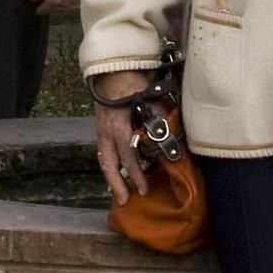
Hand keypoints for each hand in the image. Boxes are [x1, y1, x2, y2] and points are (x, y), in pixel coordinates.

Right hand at [90, 71, 153, 206]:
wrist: (112, 71)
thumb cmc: (131, 85)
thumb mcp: (149, 100)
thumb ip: (160, 120)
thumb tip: (173, 138)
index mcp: (118, 128)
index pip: (128, 156)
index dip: (136, 175)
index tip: (143, 190)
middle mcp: (106, 133)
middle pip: (108, 164)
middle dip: (116, 184)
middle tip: (123, 201)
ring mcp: (100, 131)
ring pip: (103, 159)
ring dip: (111, 177)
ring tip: (118, 191)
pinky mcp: (100, 128)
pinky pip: (103, 151)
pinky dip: (109, 164)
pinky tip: (116, 171)